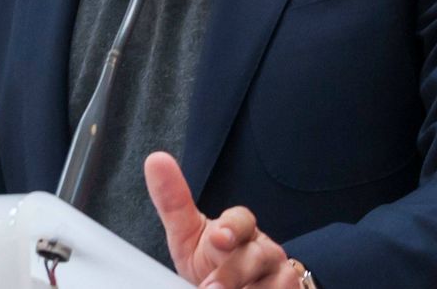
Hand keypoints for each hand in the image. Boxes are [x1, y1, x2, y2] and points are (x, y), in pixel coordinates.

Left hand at [145, 152, 298, 288]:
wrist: (240, 288)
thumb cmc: (212, 258)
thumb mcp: (188, 234)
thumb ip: (173, 203)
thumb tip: (155, 160)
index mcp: (240, 229)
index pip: (242, 220)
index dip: (232, 228)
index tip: (218, 238)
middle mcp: (264, 250)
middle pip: (255, 256)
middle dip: (233, 274)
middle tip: (210, 288)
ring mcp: (281, 275)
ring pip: (270, 284)